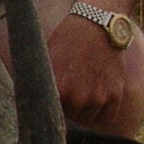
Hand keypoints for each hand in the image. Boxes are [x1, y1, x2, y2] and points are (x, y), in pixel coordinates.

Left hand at [46, 13, 128, 129]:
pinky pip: (107, 118)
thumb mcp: (46, 57)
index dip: (48, 112)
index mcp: (58, 88)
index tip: (47, 109)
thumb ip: (40, 81)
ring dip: (83, 111)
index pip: (49, 115)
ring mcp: (99, 98)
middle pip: (69, 119)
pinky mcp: (115, 95)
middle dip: (66, 110)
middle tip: (67, 95)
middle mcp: (79, 98)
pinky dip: (101, 113)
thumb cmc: (68, 38)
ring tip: (81, 92)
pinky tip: (95, 99)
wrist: (97, 24)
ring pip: (87, 120)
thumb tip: (28, 99)